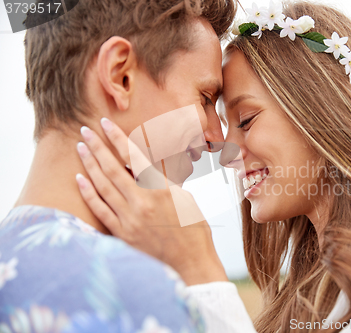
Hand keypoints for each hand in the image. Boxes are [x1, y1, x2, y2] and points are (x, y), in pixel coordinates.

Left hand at [75, 117, 227, 284]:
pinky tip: (80, 180)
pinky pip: (100, 210)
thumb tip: (150, 167)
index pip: (135, 158)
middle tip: (85, 130)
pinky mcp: (123, 234)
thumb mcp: (187, 199)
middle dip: (97, 147)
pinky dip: (89, 194)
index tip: (106, 124)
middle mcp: (142, 203)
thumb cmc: (195, 232)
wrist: (191, 266)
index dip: (118, 139)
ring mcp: (130, 220)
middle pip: (113, 169)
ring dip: (90, 165)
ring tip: (80, 149)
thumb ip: (166, 182)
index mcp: (161, 191)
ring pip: (103, 187)